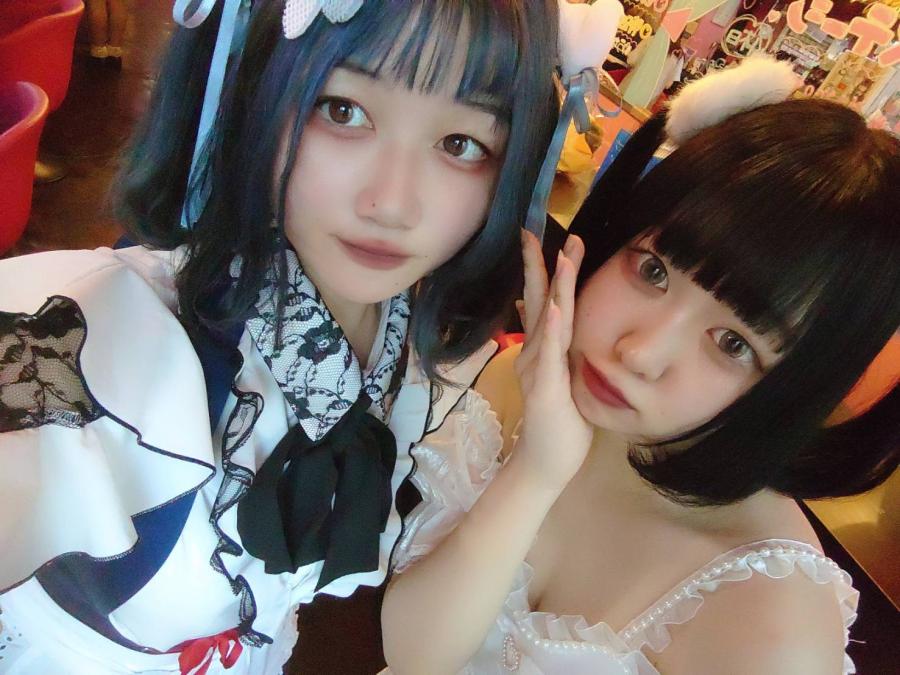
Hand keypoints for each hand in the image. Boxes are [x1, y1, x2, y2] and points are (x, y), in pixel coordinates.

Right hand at [513, 231, 593, 492]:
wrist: (545, 462)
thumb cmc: (558, 422)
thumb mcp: (557, 376)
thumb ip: (549, 345)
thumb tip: (538, 311)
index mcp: (542, 349)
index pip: (544, 302)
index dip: (545, 269)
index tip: (549, 237)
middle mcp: (536, 353)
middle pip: (540, 301)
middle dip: (542, 265)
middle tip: (535, 230)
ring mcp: (538, 369)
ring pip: (548, 321)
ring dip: (554, 287)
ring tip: (560, 256)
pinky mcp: (545, 388)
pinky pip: (550, 354)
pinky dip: (553, 329)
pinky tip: (557, 307)